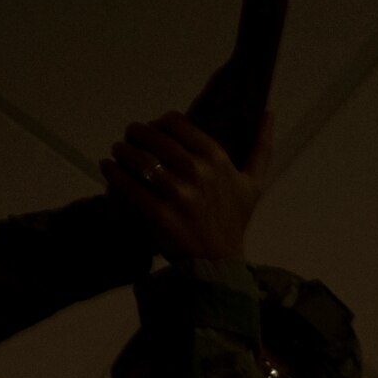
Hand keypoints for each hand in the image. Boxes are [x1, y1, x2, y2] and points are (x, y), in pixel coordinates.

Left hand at [100, 110, 272, 262]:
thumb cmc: (233, 222)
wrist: (218, 264)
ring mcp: (178, 195)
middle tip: (128, 139)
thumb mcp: (253, 184)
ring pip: (138, 158)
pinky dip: (114, 173)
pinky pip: (129, 186)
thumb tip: (269, 113)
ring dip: (122, 151)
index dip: (158, 123)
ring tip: (117, 153)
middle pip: (153, 137)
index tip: (153, 131)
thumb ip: (262, 148)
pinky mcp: (159, 215)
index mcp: (217, 159)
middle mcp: (198, 172)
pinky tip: (109, 169)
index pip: (176, 122)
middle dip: (135, 134)